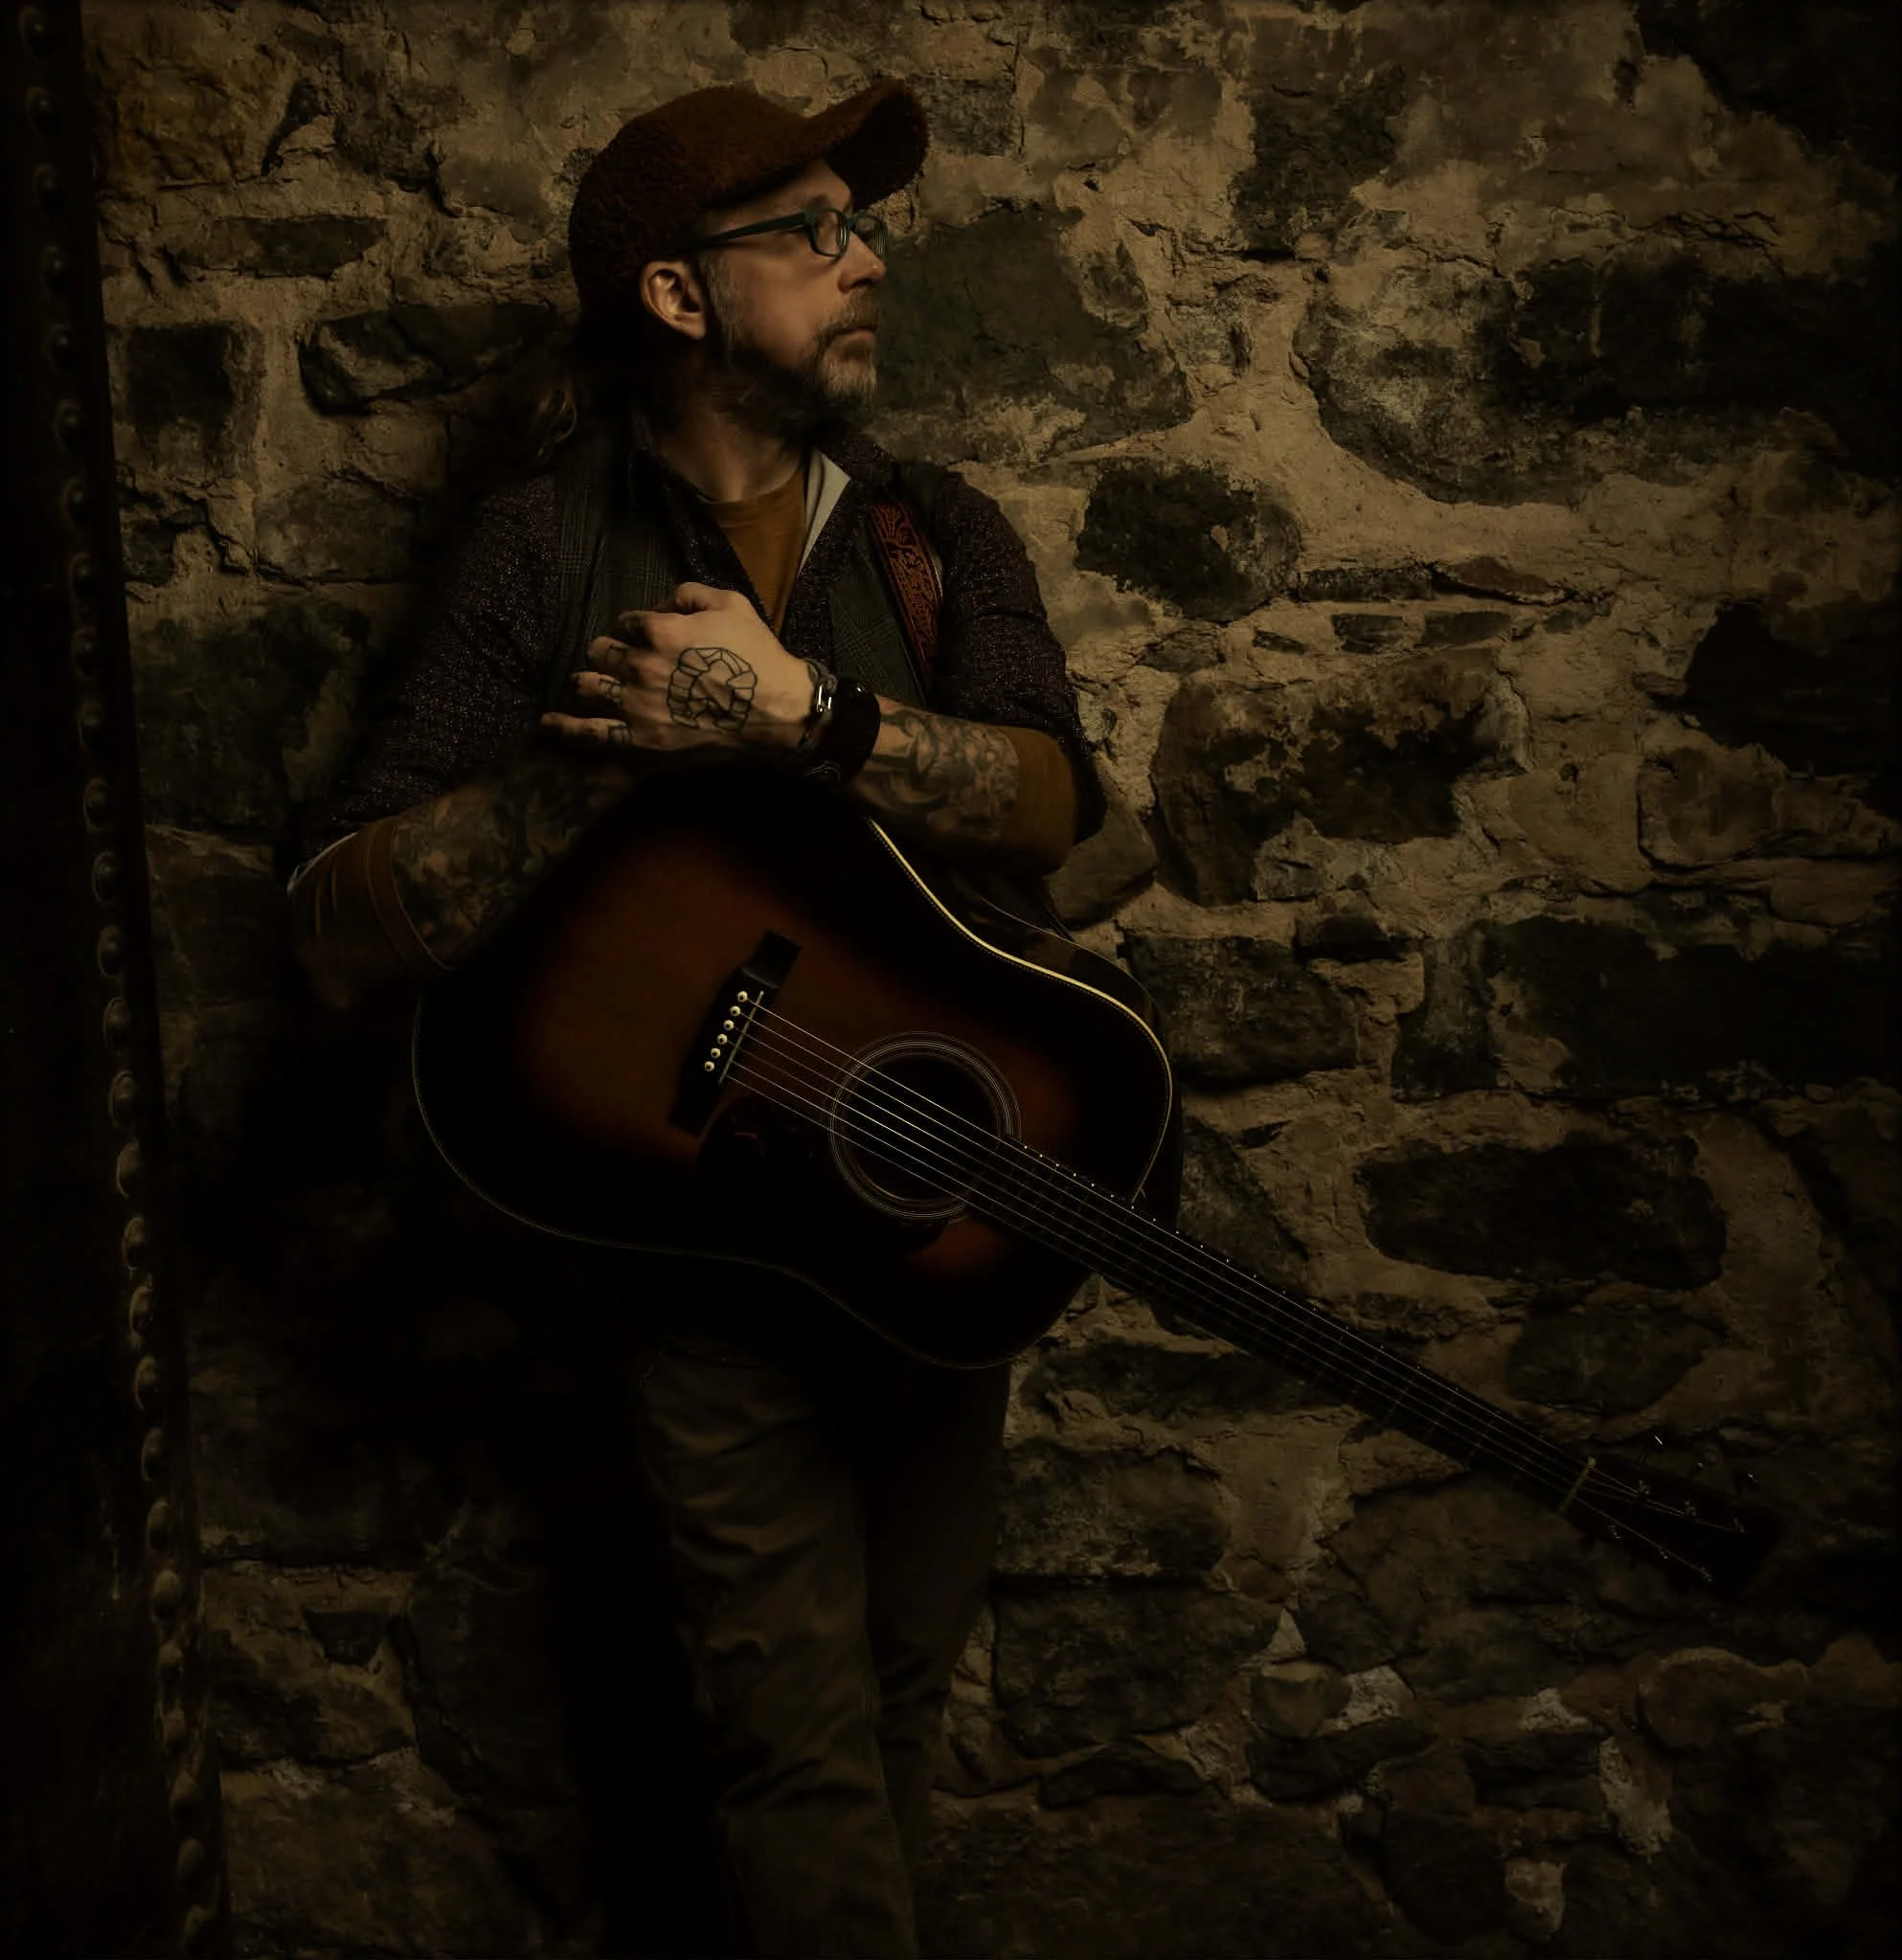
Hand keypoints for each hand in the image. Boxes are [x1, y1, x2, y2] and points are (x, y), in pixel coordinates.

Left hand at [541, 583, 814, 754]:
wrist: (777, 711)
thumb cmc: (758, 655)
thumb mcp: (731, 604)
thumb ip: (689, 593)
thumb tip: (662, 603)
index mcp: (659, 629)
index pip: (627, 621)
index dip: (636, 625)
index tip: (646, 633)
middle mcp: (640, 666)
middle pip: (601, 651)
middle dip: (606, 651)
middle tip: (615, 658)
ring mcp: (637, 705)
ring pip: (590, 686)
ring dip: (586, 681)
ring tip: (585, 683)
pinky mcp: (641, 739)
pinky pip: (593, 734)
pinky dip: (567, 727)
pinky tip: (549, 722)